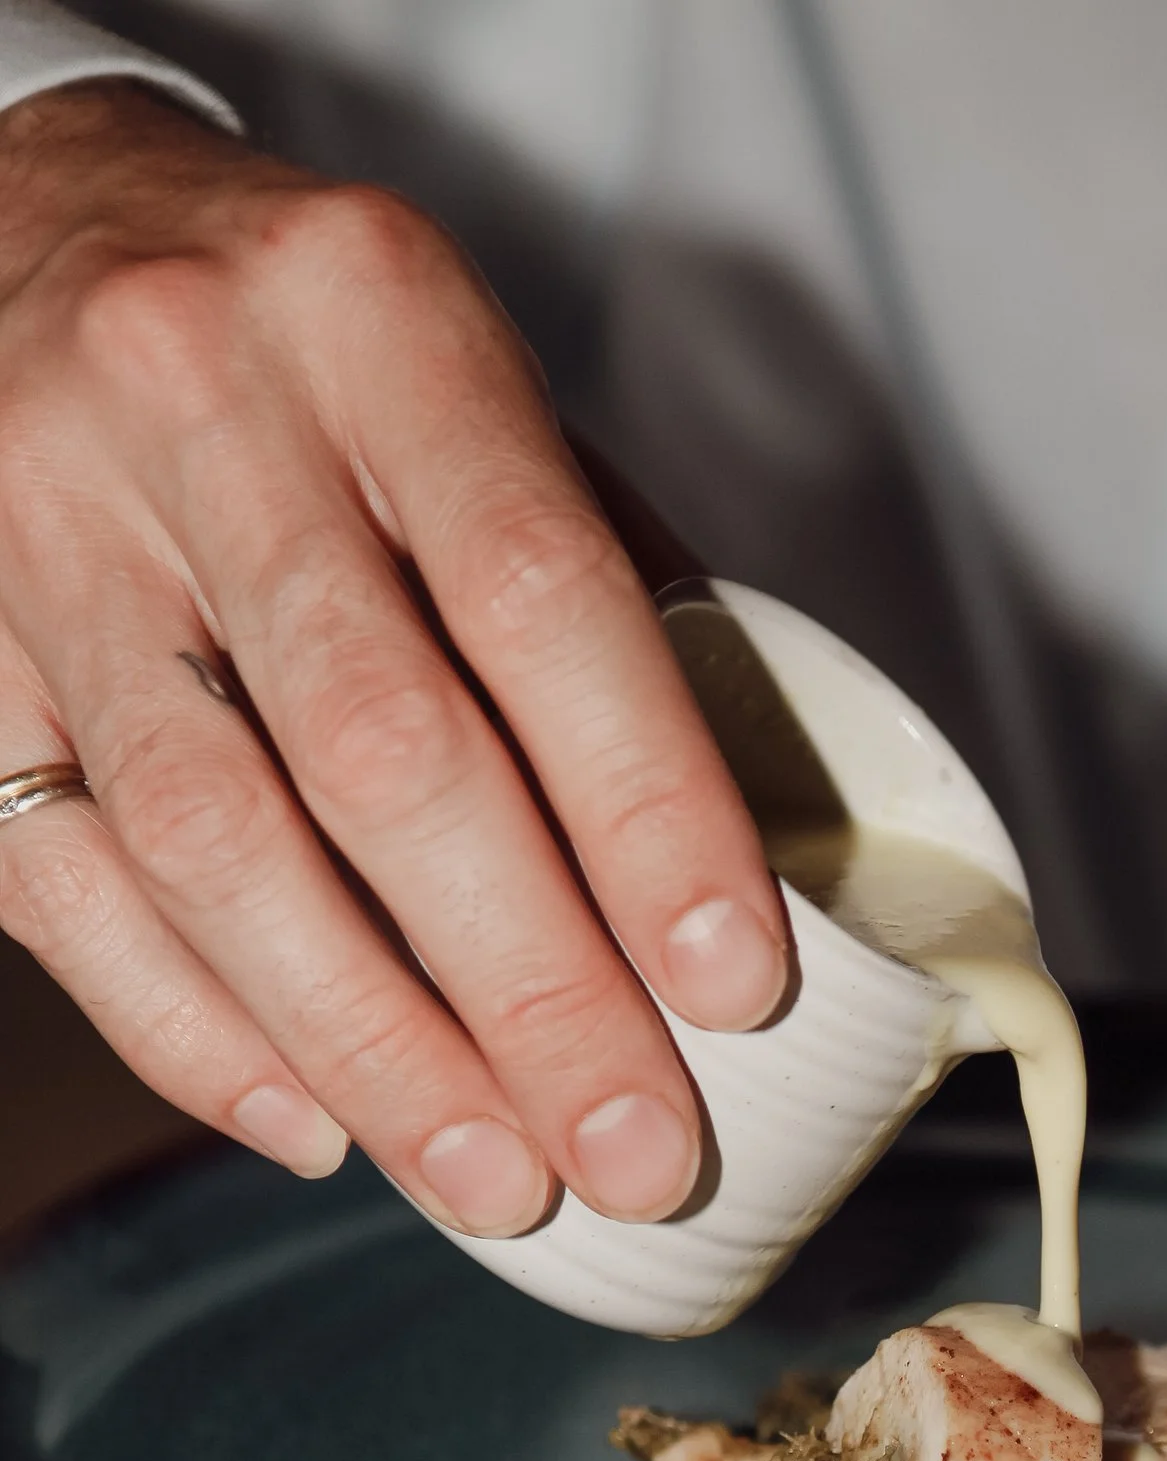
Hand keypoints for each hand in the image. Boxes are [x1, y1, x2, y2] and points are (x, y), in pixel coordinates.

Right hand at [0, 84, 787, 1231]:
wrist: (13, 213)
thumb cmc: (314, 350)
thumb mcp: (474, 384)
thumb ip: (602, 592)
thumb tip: (739, 862)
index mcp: (374, 316)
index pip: (538, 595)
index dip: (648, 813)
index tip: (737, 987)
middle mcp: (194, 409)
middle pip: (379, 752)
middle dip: (529, 987)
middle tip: (634, 1149)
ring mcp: (41, 532)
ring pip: (215, 846)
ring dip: (374, 1050)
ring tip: (498, 1185)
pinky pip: (66, 888)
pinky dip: (196, 1035)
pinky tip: (315, 1127)